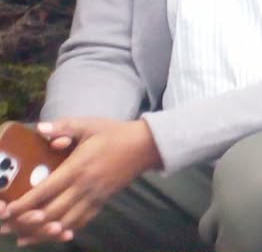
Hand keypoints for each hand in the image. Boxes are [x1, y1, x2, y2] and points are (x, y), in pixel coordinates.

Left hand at [0, 119, 160, 245]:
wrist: (146, 146)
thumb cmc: (114, 134)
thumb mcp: (89, 125)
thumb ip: (64, 126)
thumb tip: (40, 129)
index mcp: (77, 168)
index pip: (46, 190)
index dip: (25, 203)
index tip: (8, 211)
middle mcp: (84, 187)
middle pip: (52, 211)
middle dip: (27, 222)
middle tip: (7, 228)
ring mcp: (94, 197)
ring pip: (66, 221)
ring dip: (44, 232)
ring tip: (24, 239)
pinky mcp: (103, 202)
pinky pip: (82, 221)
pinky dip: (67, 230)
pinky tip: (55, 235)